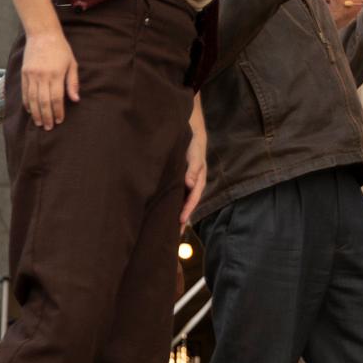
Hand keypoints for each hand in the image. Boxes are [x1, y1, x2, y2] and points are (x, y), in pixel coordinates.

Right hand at [20, 29, 79, 128]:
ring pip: (32, 99)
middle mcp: (42, 76)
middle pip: (43, 102)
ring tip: (38, 123)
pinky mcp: (24, 73)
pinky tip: (30, 111)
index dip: (58, 112)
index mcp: (56, 74)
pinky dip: (27, 103)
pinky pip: (24, 92)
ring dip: (35, 113)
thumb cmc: (61, 49)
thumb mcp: (71, 63)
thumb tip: (75, 100)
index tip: (59, 121)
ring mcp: (31, 75)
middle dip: (46, 116)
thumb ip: (72, 82)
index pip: (56, 98)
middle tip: (48, 127)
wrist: (42, 34)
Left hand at [181, 110, 208, 231]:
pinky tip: (164, 211)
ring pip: (181, 200)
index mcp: (198, 177)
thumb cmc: (192, 140)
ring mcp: (185, 181)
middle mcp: (192, 182)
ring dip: (177, 213)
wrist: (187, 127)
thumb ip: (194, 167)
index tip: (181, 222)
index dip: (187, 209)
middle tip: (174, 234)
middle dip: (182, 218)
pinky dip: (172, 203)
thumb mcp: (195, 151)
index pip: (193, 197)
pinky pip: (175, 194)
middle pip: (188, 203)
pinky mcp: (177, 178)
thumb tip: (190, 185)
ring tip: (169, 229)